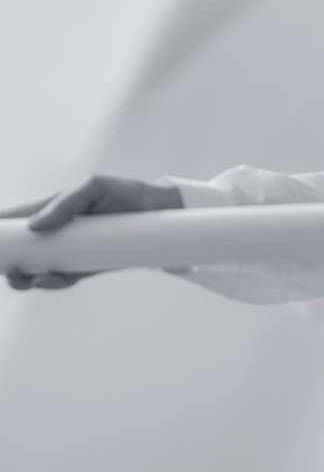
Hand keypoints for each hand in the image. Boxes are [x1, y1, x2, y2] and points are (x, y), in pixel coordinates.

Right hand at [1, 175, 182, 290]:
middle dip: (8, 263)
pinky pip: (60, 279)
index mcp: (50, 208)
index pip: (13, 219)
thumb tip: (34, 227)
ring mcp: (68, 250)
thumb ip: (64, 203)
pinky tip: (49, 280)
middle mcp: (55, 231)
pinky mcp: (85, 266)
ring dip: (25, 278)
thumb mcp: (93, 188)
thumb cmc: (125, 193)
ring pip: (33, 269)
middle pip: (17, 251)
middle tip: (12, 270)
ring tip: (29, 278)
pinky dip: (51, 283)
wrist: (160, 212)